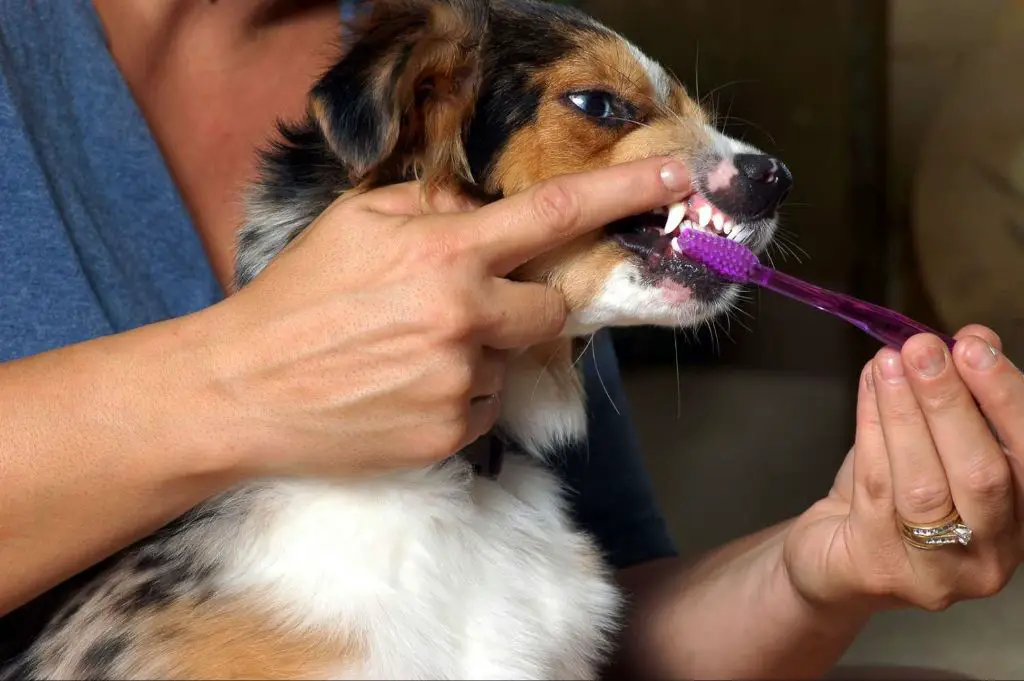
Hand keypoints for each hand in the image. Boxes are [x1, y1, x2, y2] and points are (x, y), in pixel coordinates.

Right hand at [193, 157, 691, 478]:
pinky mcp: (451, 434)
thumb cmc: (296, 298)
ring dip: (480, 354)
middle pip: (551, 310)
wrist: (243, 389)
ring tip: (408, 356)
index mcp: (445, 253)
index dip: (625, 196)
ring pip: (511, 362)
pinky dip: (460, 395)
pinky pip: (485, 407)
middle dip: (527, 305)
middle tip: (470, 306)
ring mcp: (460, 383)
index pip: (555, 215)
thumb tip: (477, 213)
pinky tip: (404, 390)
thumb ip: (430, 206)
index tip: (679, 181)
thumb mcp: (355, 222)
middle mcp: (465, 318)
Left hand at [784, 325, 1023, 612]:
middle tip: (923, 349)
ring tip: (887, 362)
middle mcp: (992, 553)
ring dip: (904, 412)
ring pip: (923, 484)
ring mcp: (937, 571)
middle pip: (982, 474)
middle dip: (951, 403)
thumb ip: (964, 397)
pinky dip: (871, 430)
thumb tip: (976, 338)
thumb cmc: (893, 495)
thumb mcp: (936, 444)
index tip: (974, 346)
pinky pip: (875, 488)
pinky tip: (868, 390)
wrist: (834, 556)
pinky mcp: (880, 567)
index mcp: (1022, 517)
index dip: (1006, 398)